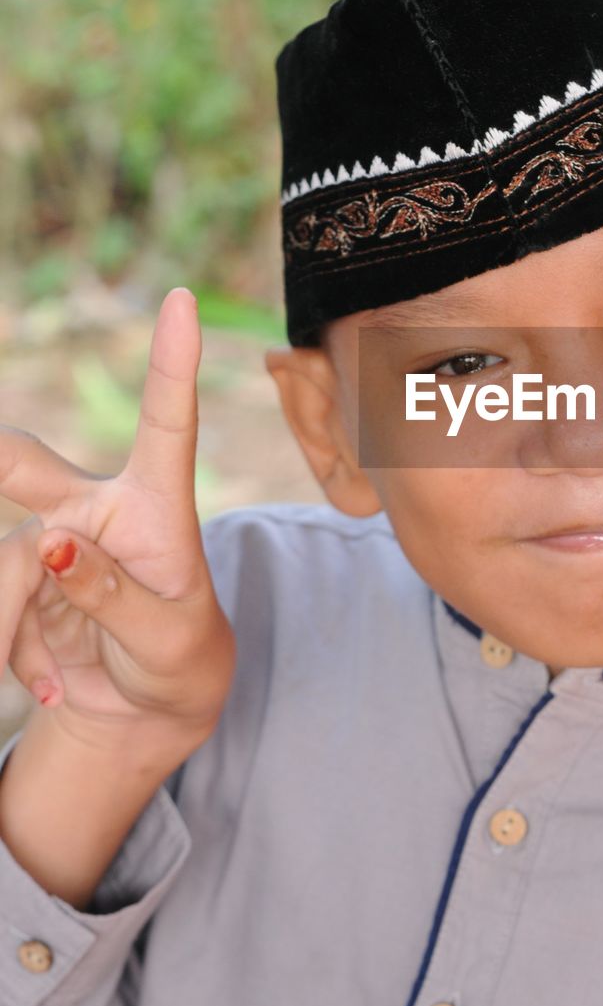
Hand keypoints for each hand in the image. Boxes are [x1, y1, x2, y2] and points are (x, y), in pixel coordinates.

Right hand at [0, 288, 235, 750]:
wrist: (146, 703)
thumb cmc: (179, 656)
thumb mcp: (168, 638)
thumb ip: (115, 595)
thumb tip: (57, 546)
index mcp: (159, 505)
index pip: (167, 424)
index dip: (172, 362)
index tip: (182, 301)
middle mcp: (98, 508)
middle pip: (21, 462)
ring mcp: (51, 540)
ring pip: (4, 562)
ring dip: (8, 625)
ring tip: (59, 682)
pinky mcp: (21, 578)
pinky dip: (8, 652)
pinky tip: (52, 683)